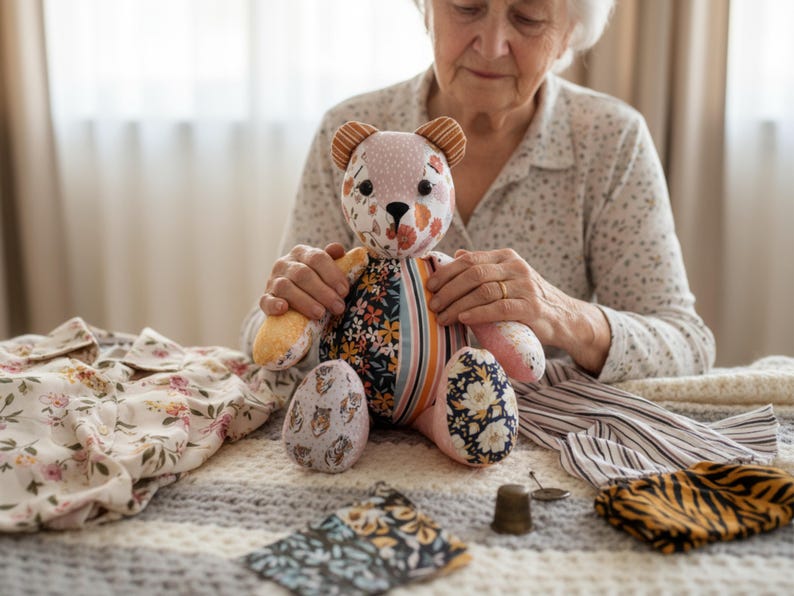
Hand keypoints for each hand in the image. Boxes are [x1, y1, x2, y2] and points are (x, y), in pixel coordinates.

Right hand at [259, 243, 348, 319]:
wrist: (290, 298)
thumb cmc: (314, 282)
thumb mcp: (324, 269)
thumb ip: (332, 259)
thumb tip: (338, 249)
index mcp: (301, 252)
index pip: (317, 258)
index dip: (332, 274)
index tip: (344, 291)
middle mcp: (285, 263)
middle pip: (303, 274)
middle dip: (323, 292)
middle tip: (338, 307)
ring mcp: (272, 280)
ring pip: (286, 287)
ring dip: (305, 301)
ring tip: (320, 313)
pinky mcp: (265, 298)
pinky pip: (266, 300)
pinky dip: (274, 304)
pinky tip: (284, 308)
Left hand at [427, 249, 610, 373]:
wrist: (564, 317)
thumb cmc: (526, 299)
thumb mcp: (506, 278)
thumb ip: (483, 267)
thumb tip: (456, 255)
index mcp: (506, 257)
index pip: (470, 260)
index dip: (446, 273)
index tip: (430, 287)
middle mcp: (516, 267)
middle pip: (474, 273)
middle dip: (449, 290)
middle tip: (433, 305)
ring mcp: (525, 286)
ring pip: (484, 290)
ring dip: (458, 304)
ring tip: (443, 317)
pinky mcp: (532, 307)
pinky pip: (500, 308)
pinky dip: (478, 313)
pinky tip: (463, 319)